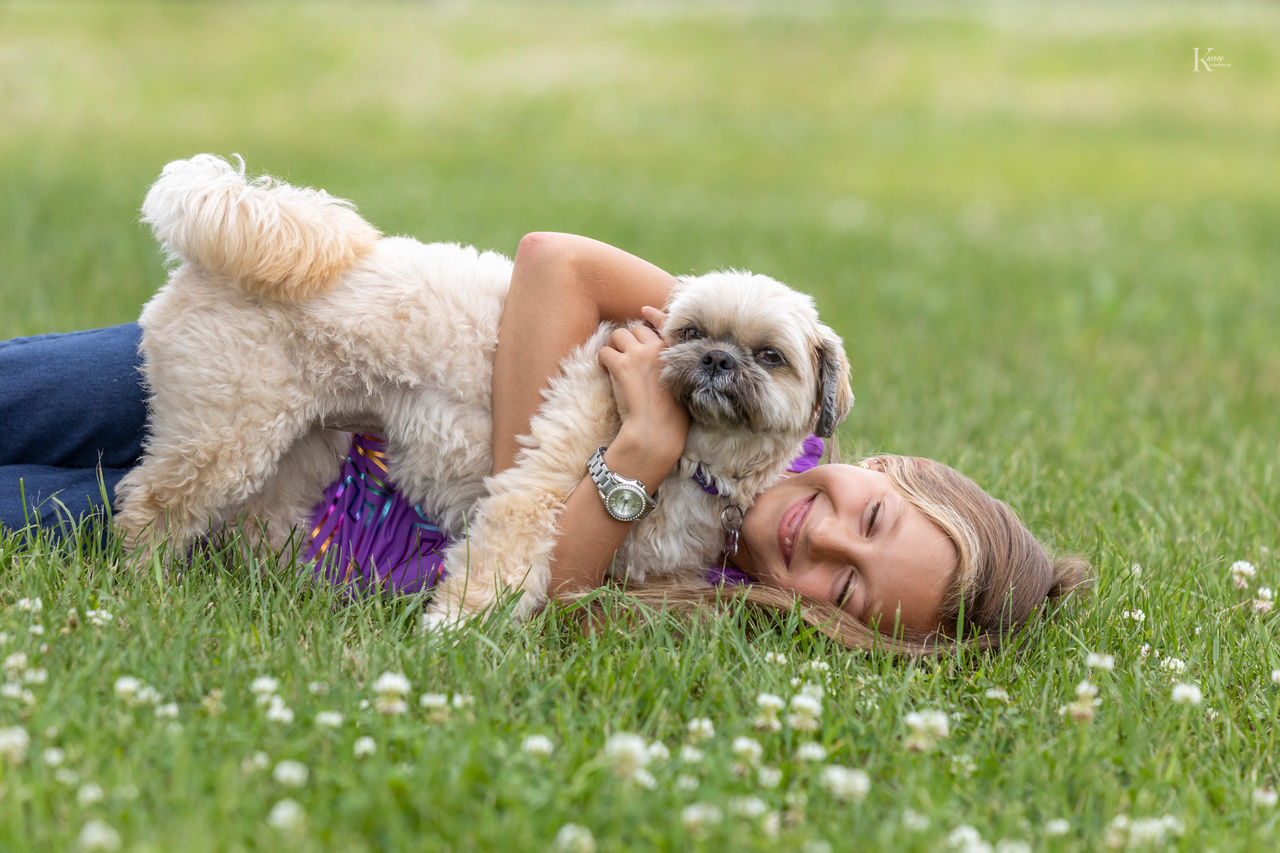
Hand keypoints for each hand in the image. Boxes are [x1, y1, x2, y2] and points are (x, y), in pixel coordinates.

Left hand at [597, 306, 689, 469]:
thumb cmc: (669, 415)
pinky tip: (607, 373)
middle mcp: (658, 348)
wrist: (656, 429)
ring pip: (618, 335)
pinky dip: (602, 362)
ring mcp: (639, 355)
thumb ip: (672, 366)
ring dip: (613, 347)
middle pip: (636, 328)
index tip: (644, 310)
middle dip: (628, 340)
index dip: (653, 315)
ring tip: (614, 365)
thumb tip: (656, 359)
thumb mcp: (680, 384)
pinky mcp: (621, 365)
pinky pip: (604, 352)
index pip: (664, 323)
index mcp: (675, 353)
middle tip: (624, 357)